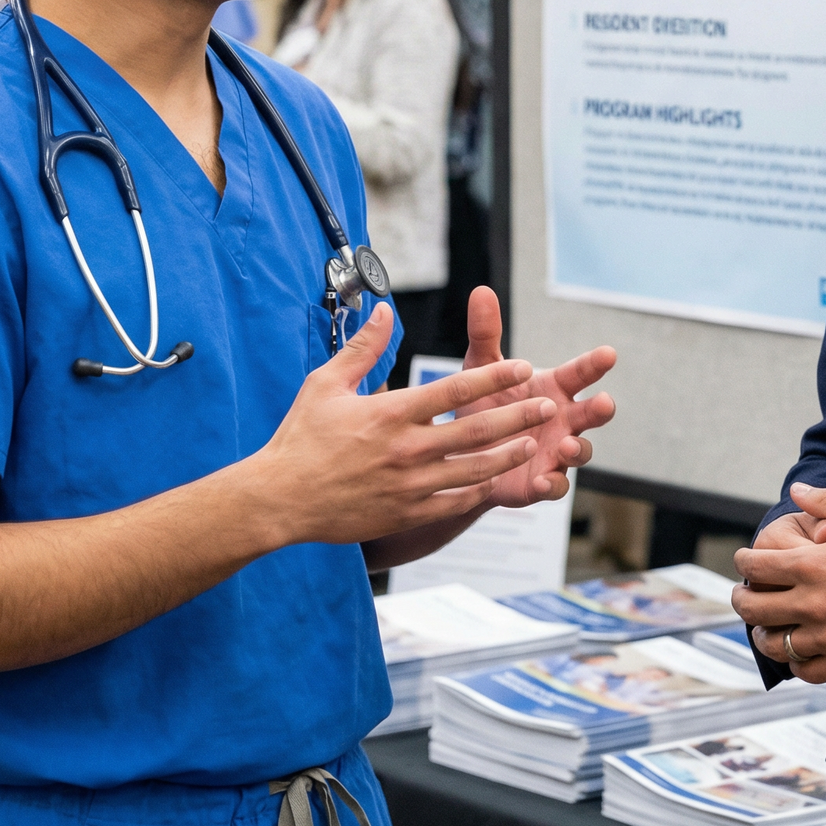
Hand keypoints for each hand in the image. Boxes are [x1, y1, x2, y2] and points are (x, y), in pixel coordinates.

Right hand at [258, 302, 559, 545]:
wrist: (278, 499)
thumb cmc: (300, 438)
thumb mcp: (326, 383)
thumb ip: (363, 348)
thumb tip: (382, 311)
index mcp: (390, 413)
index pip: (455, 389)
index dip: (494, 376)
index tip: (522, 366)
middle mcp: (406, 449)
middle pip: (476, 430)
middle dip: (518, 416)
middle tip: (547, 406)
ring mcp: (409, 485)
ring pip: (474, 469)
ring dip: (508, 455)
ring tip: (533, 443)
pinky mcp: (405, 513)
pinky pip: (453, 503)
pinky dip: (478, 492)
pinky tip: (496, 482)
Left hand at [455, 286, 615, 506]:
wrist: (461, 455)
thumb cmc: (481, 404)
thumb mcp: (480, 369)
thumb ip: (486, 334)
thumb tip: (480, 291)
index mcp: (554, 389)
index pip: (580, 373)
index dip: (595, 364)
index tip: (608, 353)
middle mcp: (563, 420)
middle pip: (592, 413)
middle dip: (600, 409)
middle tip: (604, 403)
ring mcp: (557, 453)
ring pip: (581, 452)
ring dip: (579, 450)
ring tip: (568, 446)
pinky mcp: (543, 483)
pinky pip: (557, 487)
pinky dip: (553, 486)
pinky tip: (543, 482)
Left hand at [732, 483, 825, 683]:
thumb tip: (797, 490)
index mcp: (815, 564)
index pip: (757, 566)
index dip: (743, 562)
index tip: (744, 562)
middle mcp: (814, 602)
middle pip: (755, 607)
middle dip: (742, 599)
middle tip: (743, 595)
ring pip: (774, 644)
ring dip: (764, 634)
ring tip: (765, 627)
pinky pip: (804, 670)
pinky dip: (794, 662)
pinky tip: (797, 651)